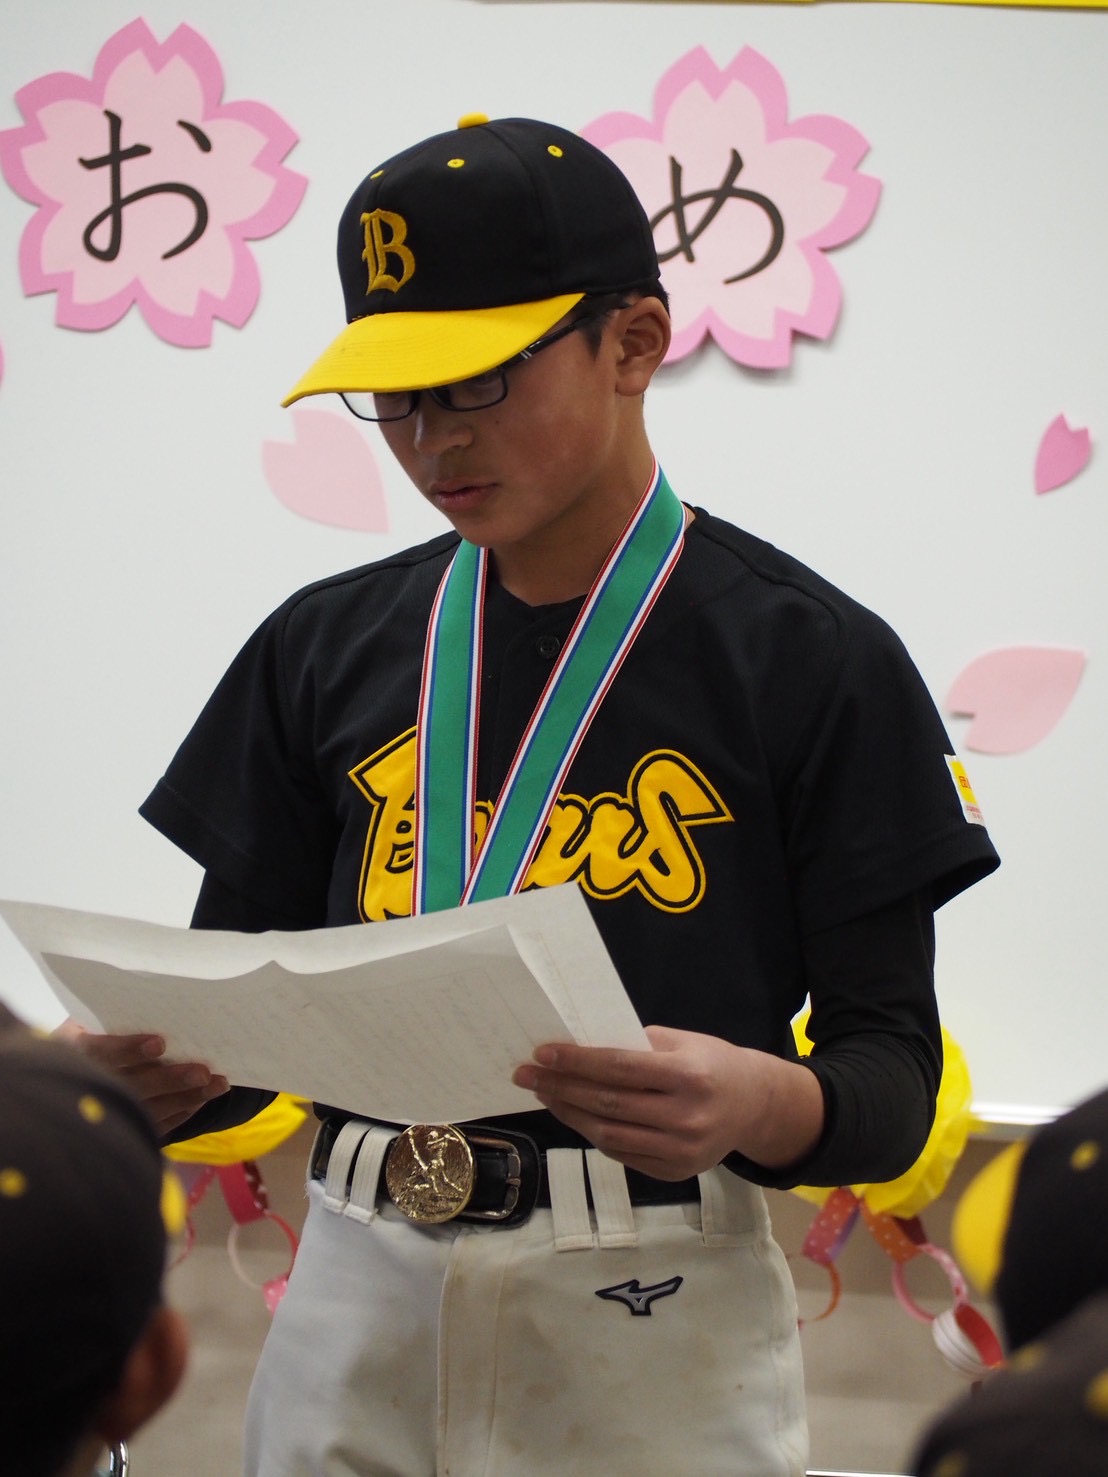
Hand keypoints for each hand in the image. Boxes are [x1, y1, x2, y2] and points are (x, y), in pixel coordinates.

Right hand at [55, 1020, 229, 1137]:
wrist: (81, 1061)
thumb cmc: (96, 1030)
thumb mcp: (96, 1018)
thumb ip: (122, 1018)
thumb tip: (167, 1006)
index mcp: (69, 1048)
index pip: (98, 1052)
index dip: (128, 1049)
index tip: (159, 1044)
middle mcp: (83, 1083)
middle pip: (128, 1087)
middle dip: (168, 1081)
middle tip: (202, 1072)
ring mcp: (101, 1110)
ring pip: (146, 1110)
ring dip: (185, 1098)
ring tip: (217, 1084)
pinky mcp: (119, 1128)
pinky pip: (154, 1124)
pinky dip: (180, 1112)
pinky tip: (201, 1098)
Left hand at [512, 1025, 823, 1180]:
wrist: (756, 1107)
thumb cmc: (713, 1063)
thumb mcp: (683, 1042)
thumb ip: (637, 1046)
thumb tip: (580, 1046)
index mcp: (689, 1076)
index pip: (621, 1068)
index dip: (578, 1062)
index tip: (542, 1053)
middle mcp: (685, 1117)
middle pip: (608, 1103)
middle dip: (561, 1087)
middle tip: (526, 1074)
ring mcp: (680, 1150)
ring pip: (608, 1134)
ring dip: (568, 1113)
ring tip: (544, 1094)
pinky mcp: (674, 1173)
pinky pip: (621, 1153)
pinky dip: (592, 1133)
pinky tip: (574, 1115)